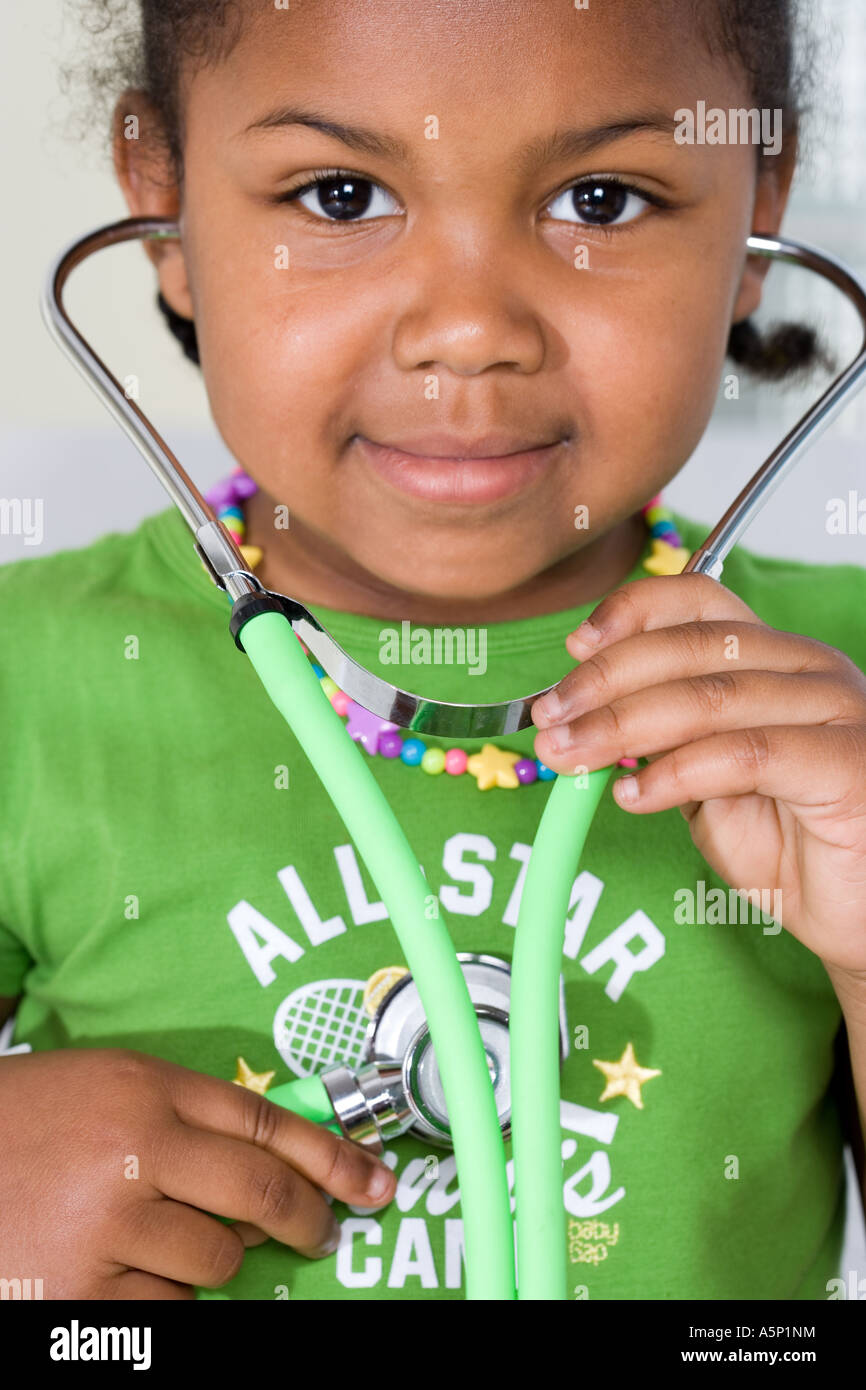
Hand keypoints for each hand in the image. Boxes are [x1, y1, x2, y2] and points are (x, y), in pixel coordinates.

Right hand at [0, 1048, 395, 1298]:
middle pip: (260, 1192)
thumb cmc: (29, 1120)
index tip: (373, 1180)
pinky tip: (114, 1270)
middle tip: (319, 1231)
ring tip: (154, 1238)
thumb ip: (190, 1115)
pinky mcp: (77, 1296)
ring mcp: (105, 1227)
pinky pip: (165, 1309)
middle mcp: (133, 1151)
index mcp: (145, 1088)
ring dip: (207, 1260)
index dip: (332, 1156)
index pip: (267, 1122)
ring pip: (215, 1262)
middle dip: (305, 1218)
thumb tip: (278, 1165)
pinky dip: (156, 1297)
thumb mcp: (110, 1086)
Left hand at [531, 573, 865, 978]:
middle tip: (550, 718)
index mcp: (775, 658)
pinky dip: (676, 774)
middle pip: (692, 646)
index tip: (572, 648)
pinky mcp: (847, 763)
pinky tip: (635, 796)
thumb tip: (576, 718)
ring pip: (710, 697)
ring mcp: (835, 711)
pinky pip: (744, 755)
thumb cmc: (790, 844)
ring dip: (623, 726)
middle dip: (605, 680)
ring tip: (571, 756)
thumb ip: (658, 741)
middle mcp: (809, 670)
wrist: (857, 913)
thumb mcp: (704, 783)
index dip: (631, 613)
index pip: (699, 602)